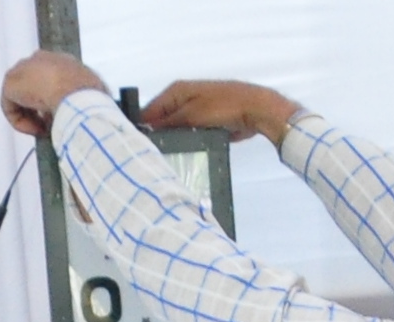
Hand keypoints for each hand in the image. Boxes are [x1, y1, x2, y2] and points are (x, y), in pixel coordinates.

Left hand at [1, 49, 104, 135]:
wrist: (77, 94)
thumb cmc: (91, 95)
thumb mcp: (98, 94)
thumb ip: (89, 98)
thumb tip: (95, 109)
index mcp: (62, 60)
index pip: (53, 79)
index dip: (56, 99)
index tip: (63, 115)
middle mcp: (40, 60)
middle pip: (34, 87)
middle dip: (40, 107)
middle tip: (51, 125)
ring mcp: (22, 70)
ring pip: (21, 99)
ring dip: (32, 117)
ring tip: (46, 130)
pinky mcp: (10, 84)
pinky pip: (11, 109)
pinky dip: (22, 123)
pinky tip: (38, 130)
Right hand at [139, 78, 299, 140]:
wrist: (256, 110)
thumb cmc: (224, 107)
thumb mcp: (192, 115)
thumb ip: (169, 123)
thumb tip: (148, 130)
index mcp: (176, 90)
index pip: (150, 109)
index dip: (143, 127)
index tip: (137, 146)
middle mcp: (182, 98)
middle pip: (162, 119)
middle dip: (157, 135)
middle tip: (150, 156)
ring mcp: (194, 110)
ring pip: (175, 128)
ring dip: (172, 140)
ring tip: (164, 158)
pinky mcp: (205, 122)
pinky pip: (190, 134)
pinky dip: (186, 142)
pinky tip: (182, 156)